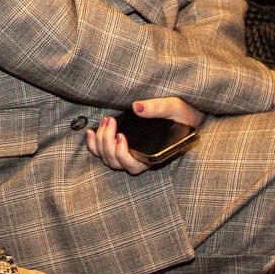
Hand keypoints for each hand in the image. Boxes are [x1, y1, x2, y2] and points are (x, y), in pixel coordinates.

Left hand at [86, 97, 204, 175]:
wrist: (185, 117)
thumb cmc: (183, 115)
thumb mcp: (174, 107)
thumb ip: (158, 108)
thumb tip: (137, 107)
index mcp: (154, 156)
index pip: (133, 166)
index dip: (122, 154)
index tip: (121, 135)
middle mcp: (140, 159)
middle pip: (115, 162)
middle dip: (107, 141)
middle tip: (110, 120)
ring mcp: (129, 154)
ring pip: (107, 158)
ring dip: (100, 141)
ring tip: (105, 120)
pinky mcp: (122, 146)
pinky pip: (102, 152)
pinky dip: (93, 144)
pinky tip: (89, 131)